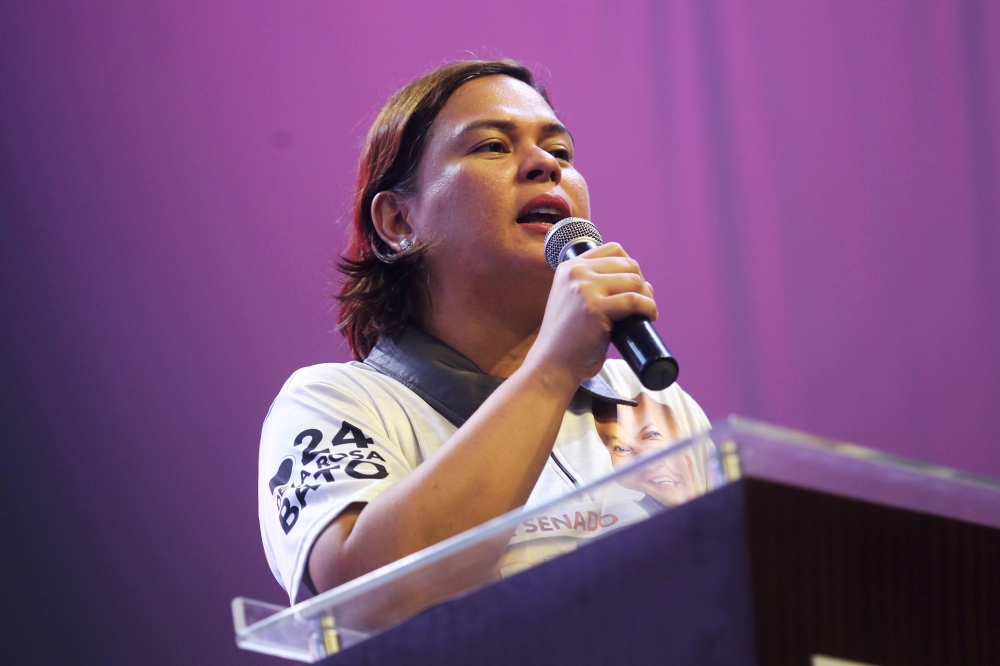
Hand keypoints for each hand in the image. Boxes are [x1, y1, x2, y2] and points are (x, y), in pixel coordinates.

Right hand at [524, 242, 657, 388]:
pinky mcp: (595, 308)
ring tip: (647, 312)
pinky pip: (634, 300)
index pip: (613, 249)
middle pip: (628, 264)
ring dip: (648, 296)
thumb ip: (596, 287)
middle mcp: (575, 272)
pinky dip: (649, 308)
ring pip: (634, 280)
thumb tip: (643, 283)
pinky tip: (650, 316)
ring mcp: (584, 288)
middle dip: (641, 283)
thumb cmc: (569, 340)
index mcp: (569, 267)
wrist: (553, 365)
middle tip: (643, 305)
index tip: (633, 287)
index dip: (630, 266)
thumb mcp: (575, 302)